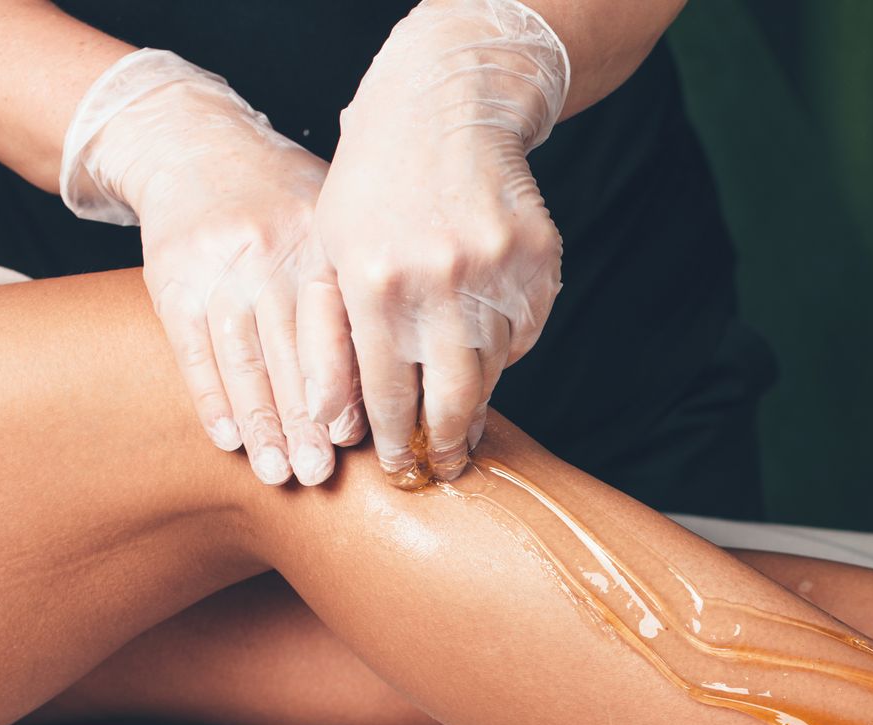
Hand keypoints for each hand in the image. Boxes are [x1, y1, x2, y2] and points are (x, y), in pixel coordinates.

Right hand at [61, 51, 362, 484]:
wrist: (195, 145)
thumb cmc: (288, 198)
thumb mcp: (338, 218)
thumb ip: (367, 284)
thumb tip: (420, 364)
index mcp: (322, 241)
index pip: (336, 326)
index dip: (343, 385)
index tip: (356, 436)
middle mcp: (270, 252)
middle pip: (290, 352)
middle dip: (306, 421)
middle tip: (318, 474)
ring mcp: (217, 266)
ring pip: (243, 359)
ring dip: (260, 424)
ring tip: (279, 472)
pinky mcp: (172, 279)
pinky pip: (194, 351)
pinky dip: (212, 399)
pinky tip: (230, 440)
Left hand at [317, 0, 569, 486]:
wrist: (446, 107)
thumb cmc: (374, 187)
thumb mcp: (331, 253)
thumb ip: (331, 339)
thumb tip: (336, 425)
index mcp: (375, 284)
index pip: (387, 392)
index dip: (394, 439)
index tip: (398, 469)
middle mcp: (439, 282)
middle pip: (452, 398)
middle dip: (446, 443)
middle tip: (444, 468)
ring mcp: (497, 272)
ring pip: (493, 369)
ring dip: (476, 395)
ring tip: (461, 413)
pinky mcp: (540, 262)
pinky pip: (526, 333)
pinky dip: (505, 345)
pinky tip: (483, 334)